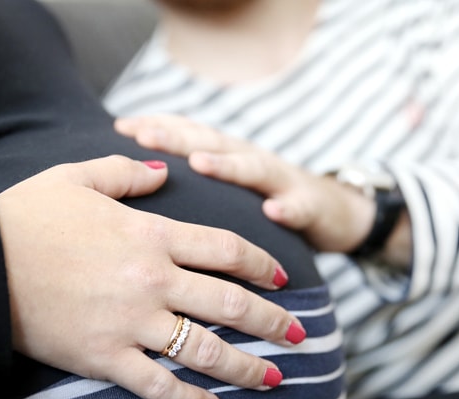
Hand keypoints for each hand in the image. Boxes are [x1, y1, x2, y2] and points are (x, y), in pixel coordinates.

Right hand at [0, 155, 305, 398]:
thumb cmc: (26, 217)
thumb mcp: (76, 177)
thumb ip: (125, 172)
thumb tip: (162, 170)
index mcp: (151, 236)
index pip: (226, 251)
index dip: (261, 265)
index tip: (281, 278)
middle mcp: (154, 281)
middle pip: (232, 304)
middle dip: (275, 322)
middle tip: (301, 335)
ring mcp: (132, 323)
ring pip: (207, 350)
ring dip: (247, 367)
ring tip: (274, 379)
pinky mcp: (106, 358)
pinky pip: (160, 386)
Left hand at [115, 115, 375, 253]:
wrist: (337, 212)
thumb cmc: (270, 200)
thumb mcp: (230, 187)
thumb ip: (196, 178)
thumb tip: (141, 178)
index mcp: (230, 157)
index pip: (190, 135)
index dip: (158, 127)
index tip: (121, 126)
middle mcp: (253, 161)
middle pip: (213, 144)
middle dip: (178, 138)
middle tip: (145, 135)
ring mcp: (284, 181)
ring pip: (254, 168)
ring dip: (228, 165)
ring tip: (200, 164)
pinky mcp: (312, 207)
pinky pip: (300, 208)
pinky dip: (288, 209)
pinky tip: (274, 212)